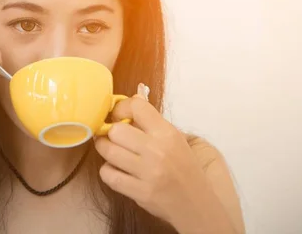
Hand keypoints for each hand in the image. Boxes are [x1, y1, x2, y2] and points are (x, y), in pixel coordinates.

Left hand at [94, 84, 233, 231]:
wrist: (196, 204)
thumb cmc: (184, 167)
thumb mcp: (175, 139)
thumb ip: (152, 120)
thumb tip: (134, 97)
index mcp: (167, 134)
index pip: (136, 107)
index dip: (122, 108)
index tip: (119, 116)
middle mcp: (157, 151)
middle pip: (116, 130)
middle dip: (110, 132)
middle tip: (113, 136)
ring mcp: (147, 173)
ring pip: (108, 151)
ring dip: (105, 149)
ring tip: (111, 151)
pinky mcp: (139, 192)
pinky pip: (108, 174)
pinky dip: (107, 171)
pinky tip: (116, 170)